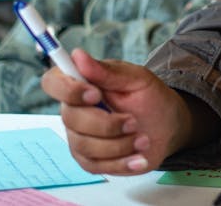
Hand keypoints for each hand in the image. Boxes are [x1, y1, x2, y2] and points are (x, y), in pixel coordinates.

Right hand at [41, 49, 194, 174]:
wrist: (167, 126)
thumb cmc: (150, 97)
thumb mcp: (136, 78)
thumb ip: (107, 71)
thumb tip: (78, 55)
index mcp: (82, 84)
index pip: (53, 82)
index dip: (67, 89)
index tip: (95, 94)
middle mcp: (75, 110)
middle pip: (70, 118)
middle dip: (106, 123)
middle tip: (133, 121)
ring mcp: (80, 137)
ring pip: (84, 145)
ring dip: (118, 144)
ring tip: (143, 138)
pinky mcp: (91, 160)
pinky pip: (96, 166)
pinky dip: (121, 162)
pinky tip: (139, 158)